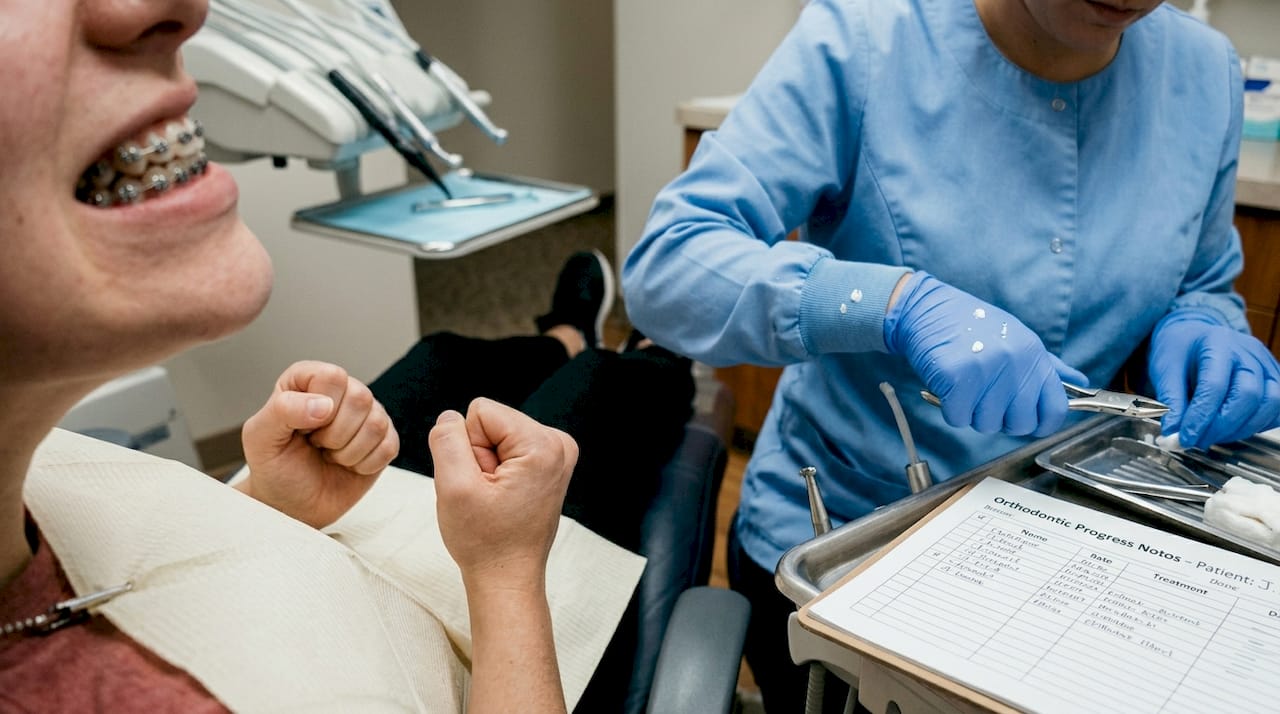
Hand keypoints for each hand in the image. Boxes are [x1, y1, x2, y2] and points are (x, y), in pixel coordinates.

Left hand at [239, 361, 398, 527]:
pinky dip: (365, 465)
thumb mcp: (260, 438)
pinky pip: (389, 446)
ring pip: (377, 424)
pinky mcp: (384, 439)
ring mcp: (366, 415)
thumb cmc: (274, 467)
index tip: (302, 429)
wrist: (292, 504)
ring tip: (330, 455)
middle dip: (335, 435)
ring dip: (348, 452)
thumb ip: (283, 411)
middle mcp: (341, 391)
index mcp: (308, 380)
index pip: (332, 377)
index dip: (320, 407)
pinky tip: (347, 465)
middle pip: (360, 398)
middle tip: (316, 445)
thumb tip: (324, 406)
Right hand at [428, 398, 575, 589]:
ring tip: (494, 499)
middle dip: (479, 456)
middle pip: (491, 422)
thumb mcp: (453, 487)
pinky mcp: (549, 464)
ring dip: (486, 466)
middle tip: (486, 495)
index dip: (468, 447)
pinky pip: (507, 449)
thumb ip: (447, 440)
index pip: (480, 411)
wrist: (507, 577)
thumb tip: (450, 416)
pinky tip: (502, 498)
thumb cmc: (484, 541)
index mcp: (543, 445)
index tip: (480, 484)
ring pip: (496, 435)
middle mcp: (558, 444)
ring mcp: (558, 454)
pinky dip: (497, 472)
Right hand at [884, 272, 1087, 436]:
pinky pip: (959, 418)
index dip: (1041, 423)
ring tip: (964, 385)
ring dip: (971, 413)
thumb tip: (1080, 383)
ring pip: (987, 424)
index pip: (1056, 409)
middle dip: (1000, 419)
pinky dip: (949, 409)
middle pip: (1020, 424)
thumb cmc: (969, 325)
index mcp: (1033, 354)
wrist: (925, 309)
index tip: (1026, 420)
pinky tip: (948, 386)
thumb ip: (1048, 365)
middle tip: (984, 397)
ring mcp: (987, 370)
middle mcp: (1015, 363)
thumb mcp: (1016, 337)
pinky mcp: (958, 378)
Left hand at [1148, 310, 1279, 448]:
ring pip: (1269, 404)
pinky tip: (1233, 429)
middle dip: (1222, 426)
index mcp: (1217, 343)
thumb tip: (1173, 433)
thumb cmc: (1179, 350)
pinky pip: (1277, 408)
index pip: (1215, 385)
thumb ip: (1171, 401)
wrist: (1194, 338)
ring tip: (1212, 436)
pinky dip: (1257, 425)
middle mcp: (1248, 352)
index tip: (1184, 438)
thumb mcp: (1164, 370)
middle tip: (1197, 441)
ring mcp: (1266, 365)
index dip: (1200, 417)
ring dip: (1240, 429)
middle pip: (1248, 395)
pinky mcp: (1274, 379)